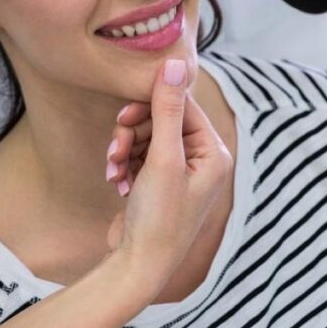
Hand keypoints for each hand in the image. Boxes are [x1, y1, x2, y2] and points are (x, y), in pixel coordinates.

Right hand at [105, 59, 231, 288]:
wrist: (138, 264)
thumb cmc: (159, 217)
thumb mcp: (163, 158)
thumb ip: (168, 109)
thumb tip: (173, 63)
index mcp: (213, 153)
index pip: (183, 106)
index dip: (151, 107)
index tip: (124, 116)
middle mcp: (199, 161)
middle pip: (161, 120)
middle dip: (133, 132)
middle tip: (116, 146)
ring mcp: (177, 173)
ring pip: (144, 137)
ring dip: (123, 149)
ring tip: (113, 169)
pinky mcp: (156, 183)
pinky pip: (137, 156)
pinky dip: (123, 164)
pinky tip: (114, 181)